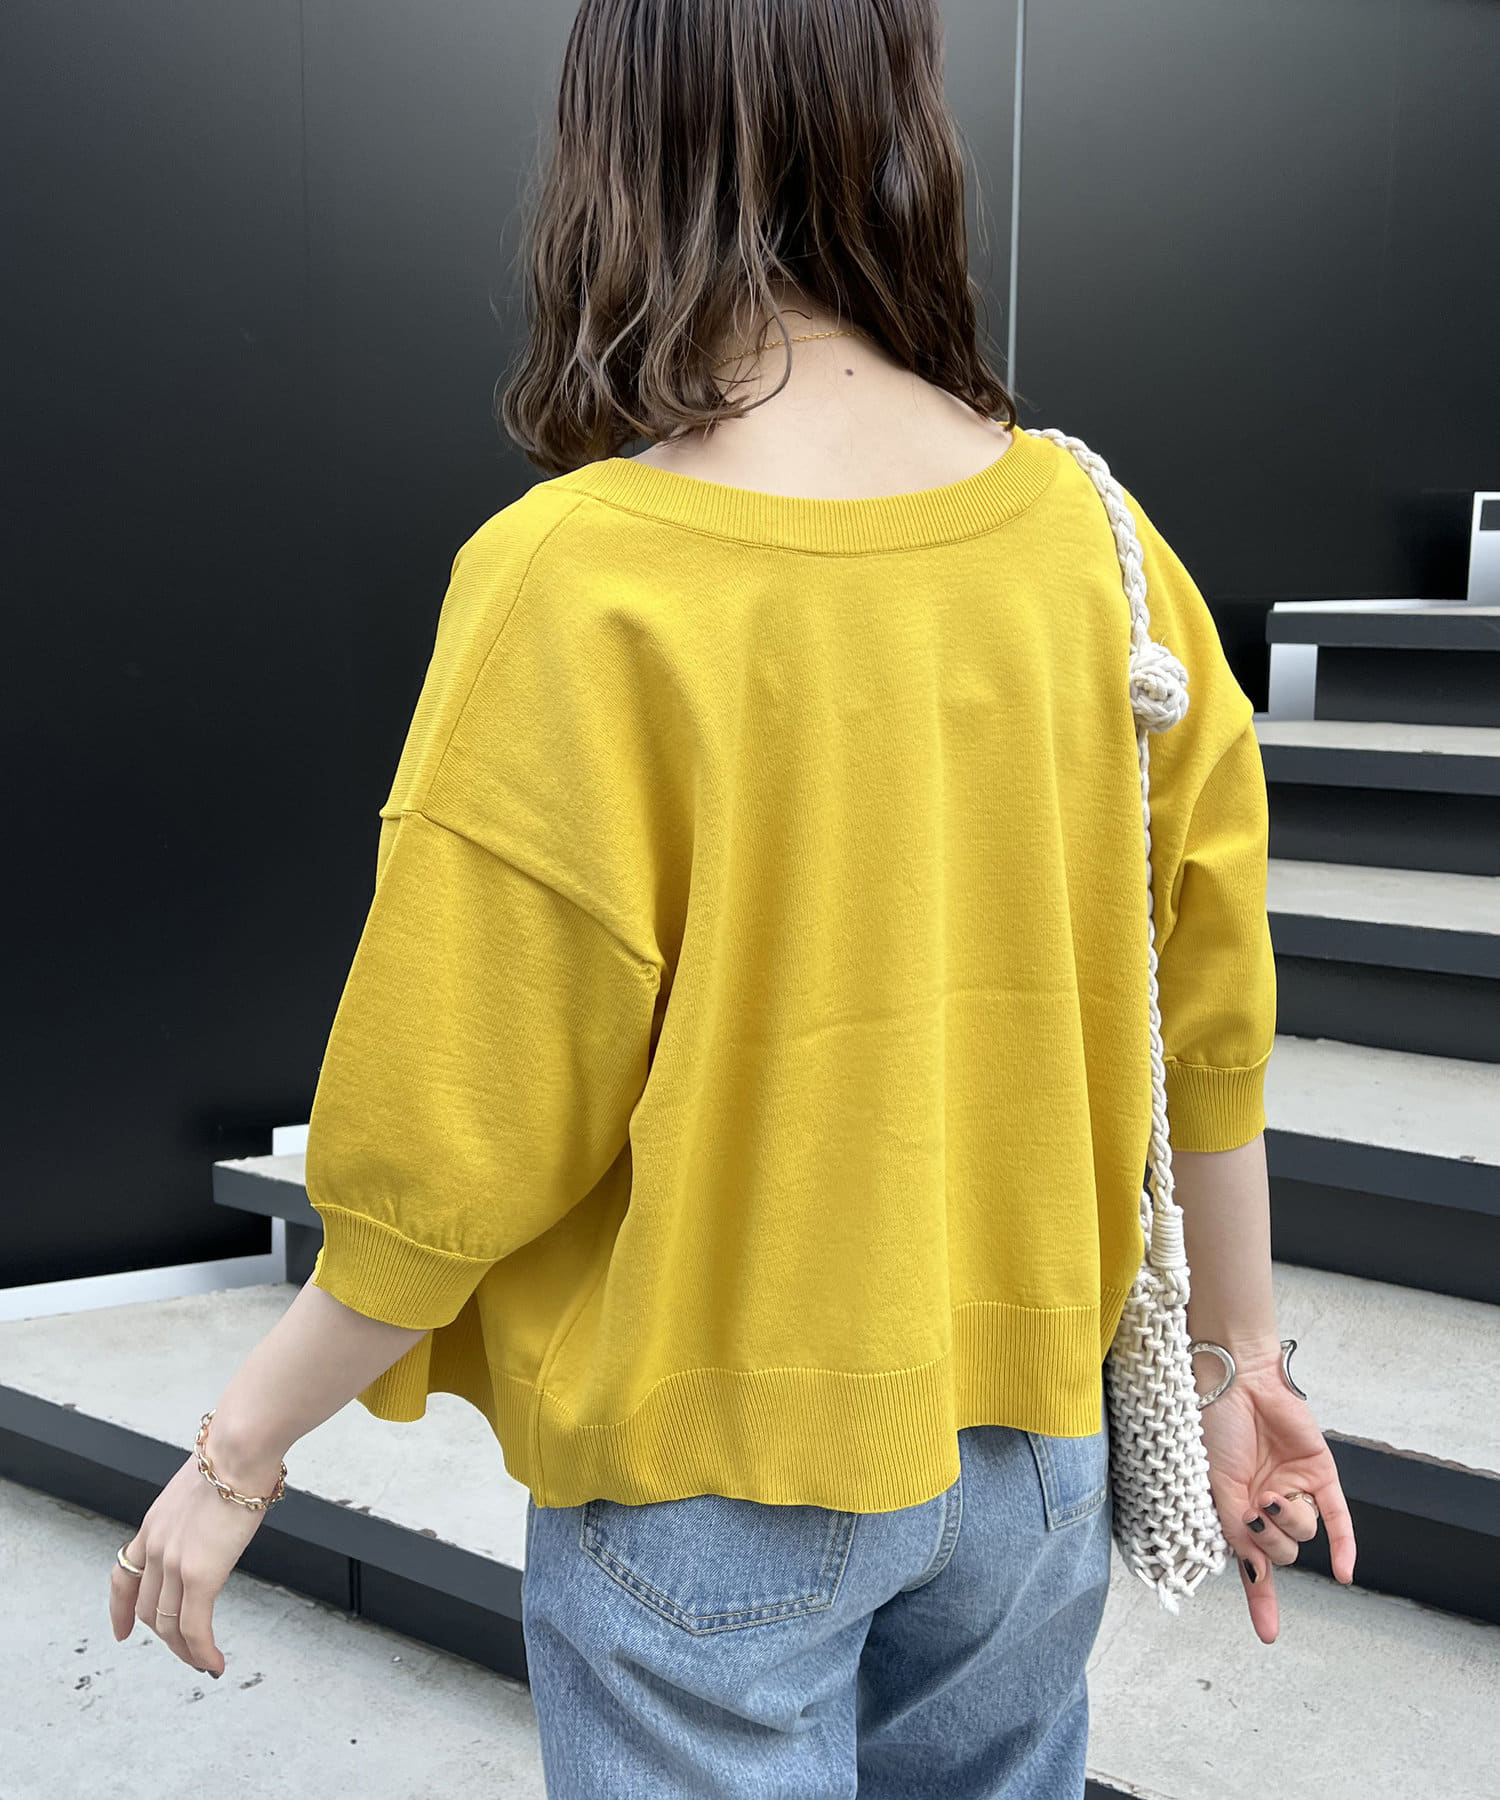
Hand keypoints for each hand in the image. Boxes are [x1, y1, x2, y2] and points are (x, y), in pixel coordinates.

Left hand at [108, 1438, 278, 1675]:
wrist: (240, 1446)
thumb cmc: (236, 1452)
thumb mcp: (204, 1482)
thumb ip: (203, 1506)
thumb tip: (224, 1509)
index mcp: (155, 1523)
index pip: (123, 1574)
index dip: (120, 1609)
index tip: (121, 1631)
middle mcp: (156, 1546)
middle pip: (149, 1609)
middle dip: (165, 1636)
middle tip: (187, 1650)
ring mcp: (174, 1563)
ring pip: (170, 1626)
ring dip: (186, 1651)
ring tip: (203, 1663)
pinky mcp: (201, 1575)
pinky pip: (195, 1629)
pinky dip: (202, 1653)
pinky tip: (214, 1664)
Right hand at [1196, 1355, 1357, 1644]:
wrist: (1235, 1382)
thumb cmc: (1212, 1429)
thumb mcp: (1215, 1487)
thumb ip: (1237, 1531)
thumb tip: (1254, 1571)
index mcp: (1237, 1510)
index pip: (1253, 1565)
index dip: (1261, 1602)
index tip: (1268, 1636)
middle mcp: (1267, 1505)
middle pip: (1284, 1552)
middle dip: (1270, 1539)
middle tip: (1253, 1511)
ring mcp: (1295, 1490)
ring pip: (1306, 1534)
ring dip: (1290, 1522)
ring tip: (1272, 1493)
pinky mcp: (1320, 1474)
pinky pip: (1339, 1519)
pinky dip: (1345, 1547)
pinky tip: (1346, 1574)